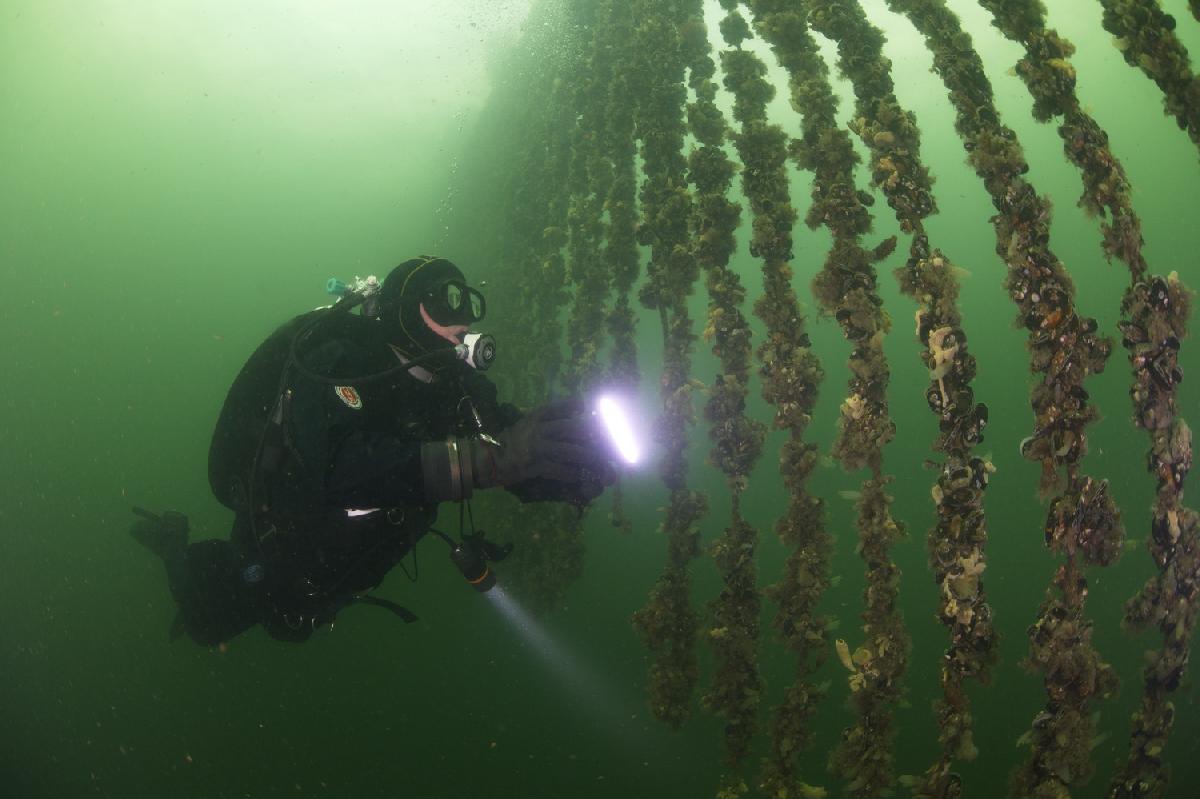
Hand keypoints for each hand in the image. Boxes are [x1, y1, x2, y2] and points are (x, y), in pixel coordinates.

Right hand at [474, 398, 615, 490]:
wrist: (489, 460)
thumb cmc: (513, 441)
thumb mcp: (528, 423)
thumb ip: (549, 419)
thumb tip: (580, 414)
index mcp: (538, 416)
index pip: (562, 407)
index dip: (579, 408)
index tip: (594, 411)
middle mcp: (539, 429)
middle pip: (575, 430)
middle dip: (596, 439)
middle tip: (613, 446)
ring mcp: (537, 447)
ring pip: (572, 451)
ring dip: (591, 460)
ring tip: (604, 467)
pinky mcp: (535, 465)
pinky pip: (560, 469)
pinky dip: (574, 474)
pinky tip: (583, 477)